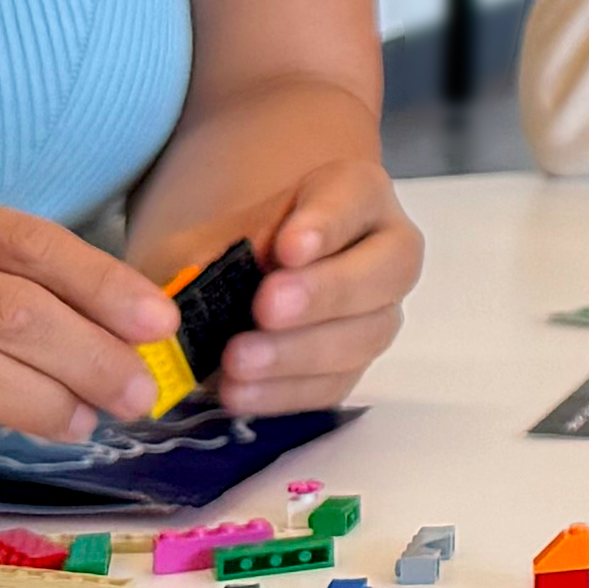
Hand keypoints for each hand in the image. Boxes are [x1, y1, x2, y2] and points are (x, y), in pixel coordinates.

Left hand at [191, 153, 419, 414]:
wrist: (220, 298)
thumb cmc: (222, 253)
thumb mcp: (199, 242)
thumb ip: (207, 259)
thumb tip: (206, 286)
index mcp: (353, 196)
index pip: (358, 197)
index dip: (329, 223)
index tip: (287, 248)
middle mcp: (383, 251)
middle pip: (389, 268)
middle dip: (327, 292)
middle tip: (267, 308)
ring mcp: (376, 313)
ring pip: (367, 333)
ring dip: (300, 351)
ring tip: (237, 359)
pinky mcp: (353, 367)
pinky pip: (335, 384)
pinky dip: (285, 391)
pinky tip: (240, 391)